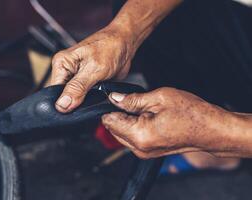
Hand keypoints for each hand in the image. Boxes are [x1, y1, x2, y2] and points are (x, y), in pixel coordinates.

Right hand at [51, 25, 134, 112]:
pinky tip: (97, 96)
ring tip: (95, 96)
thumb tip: (62, 105)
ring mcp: (76, 77)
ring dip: (83, 102)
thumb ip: (77, 88)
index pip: (53, 91)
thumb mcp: (94, 69)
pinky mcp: (86, 82)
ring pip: (74, 99)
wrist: (125, 43)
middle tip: (88, 101)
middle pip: (63, 97)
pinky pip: (84, 97)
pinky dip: (90, 100)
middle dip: (74, 103)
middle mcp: (66, 71)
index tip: (73, 111)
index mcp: (61, 64)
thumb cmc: (110, 47)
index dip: (63, 104)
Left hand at [102, 87, 236, 158]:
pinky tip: (150, 117)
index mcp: (140, 136)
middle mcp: (139, 148)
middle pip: (114, 129)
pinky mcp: (149, 151)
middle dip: (120, 113)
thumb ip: (132, 99)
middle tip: (136, 101)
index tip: (119, 97)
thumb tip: (114, 98)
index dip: (111, 107)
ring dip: (128, 120)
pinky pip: (133, 137)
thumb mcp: (159, 98)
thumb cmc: (191, 114)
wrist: (211, 129)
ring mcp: (145, 152)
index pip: (110, 122)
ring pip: (123, 133)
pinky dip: (136, 126)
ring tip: (147, 109)